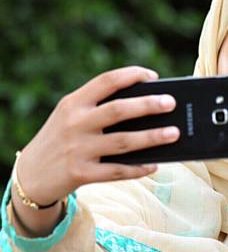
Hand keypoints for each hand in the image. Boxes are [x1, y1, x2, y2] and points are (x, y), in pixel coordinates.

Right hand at [15, 66, 179, 205]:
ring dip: (152, 137)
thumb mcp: (70, 117)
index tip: (153, 76)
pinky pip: (117, 171)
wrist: (30, 175)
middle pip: (118, 110)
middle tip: (171, 103)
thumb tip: (148, 109)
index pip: (106, 81)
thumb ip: (100, 109)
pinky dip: (138, 168)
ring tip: (174, 133)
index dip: (131, 75)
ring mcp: (77, 149)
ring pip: (123, 141)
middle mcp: (75, 123)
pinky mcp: (81, 173)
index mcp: (73, 103)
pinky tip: (155, 164)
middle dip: (148, 105)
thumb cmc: (62, 140)